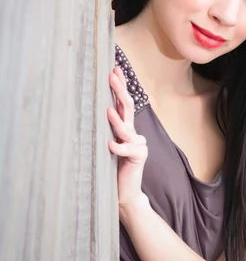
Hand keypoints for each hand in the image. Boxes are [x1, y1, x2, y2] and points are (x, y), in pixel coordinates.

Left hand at [107, 66, 147, 216]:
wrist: (126, 191)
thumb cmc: (113, 166)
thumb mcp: (108, 142)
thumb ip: (105, 128)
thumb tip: (92, 108)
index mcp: (126, 126)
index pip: (123, 101)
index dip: (120, 85)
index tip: (114, 69)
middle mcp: (133, 132)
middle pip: (128, 107)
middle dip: (120, 90)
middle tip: (112, 75)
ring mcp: (138, 144)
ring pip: (127, 129)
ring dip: (116, 120)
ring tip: (107, 111)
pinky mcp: (138, 157)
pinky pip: (126, 150)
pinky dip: (117, 147)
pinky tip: (109, 144)